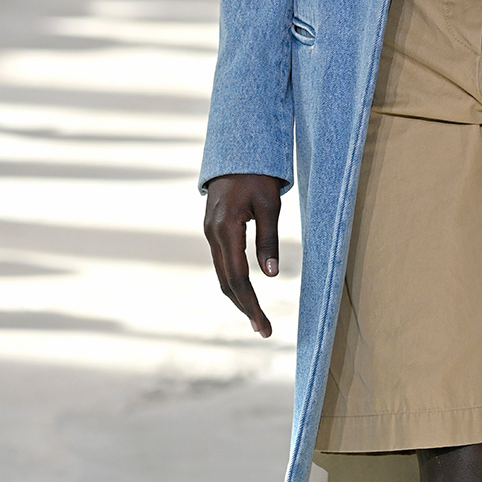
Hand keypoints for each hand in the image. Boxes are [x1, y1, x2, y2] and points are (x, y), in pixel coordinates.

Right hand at [203, 173, 283, 336]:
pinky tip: (246, 290)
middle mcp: (213, 235)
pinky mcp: (214, 230)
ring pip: (222, 274)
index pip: (238, 278)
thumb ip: (268, 240)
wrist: (237, 152)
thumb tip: (270, 276)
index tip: (264, 326)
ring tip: (256, 316)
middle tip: (263, 329)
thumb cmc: (257, 175)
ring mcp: (211, 233)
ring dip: (238, 296)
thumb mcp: (269, 205)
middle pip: (226, 282)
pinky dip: (233, 280)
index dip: (251, 304)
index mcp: (225, 229)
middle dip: (244, 307)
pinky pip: (223, 262)